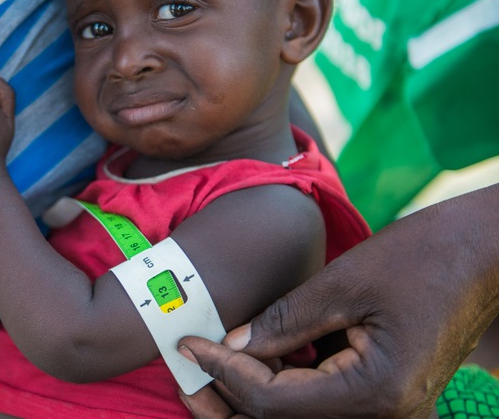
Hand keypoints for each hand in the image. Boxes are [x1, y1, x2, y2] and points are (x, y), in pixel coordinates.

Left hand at [179, 185, 498, 417]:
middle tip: (186, 371)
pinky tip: (254, 362)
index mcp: (375, 394)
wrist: (486, 253)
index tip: (187, 342)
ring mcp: (389, 413)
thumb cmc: (422, 257)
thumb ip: (281, 323)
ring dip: (251, 399)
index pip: (272, 403)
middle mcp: (385, 417)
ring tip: (208, 367)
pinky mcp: (387, 398)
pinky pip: (322, 403)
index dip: (223, 373)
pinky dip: (283, 387)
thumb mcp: (342, 284)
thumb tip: (227, 348)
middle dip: (228, 401)